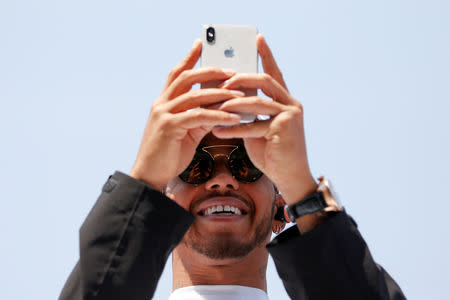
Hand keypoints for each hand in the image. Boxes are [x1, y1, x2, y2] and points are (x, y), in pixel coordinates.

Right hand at [130, 40, 242, 189]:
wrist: (150, 176)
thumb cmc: (168, 155)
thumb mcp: (186, 132)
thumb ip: (199, 118)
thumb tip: (219, 108)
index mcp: (164, 102)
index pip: (177, 73)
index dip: (189, 58)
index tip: (201, 44)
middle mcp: (161, 103)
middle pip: (187, 77)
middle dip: (211, 71)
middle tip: (232, 70)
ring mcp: (164, 114)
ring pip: (195, 95)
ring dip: (220, 93)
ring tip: (240, 94)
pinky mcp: (170, 127)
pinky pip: (199, 116)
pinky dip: (218, 115)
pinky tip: (234, 118)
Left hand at [212, 35, 316, 203]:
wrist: (290, 176)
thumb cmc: (272, 152)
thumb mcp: (258, 127)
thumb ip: (249, 111)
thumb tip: (228, 96)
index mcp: (285, 100)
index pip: (274, 73)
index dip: (266, 54)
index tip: (257, 38)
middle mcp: (290, 103)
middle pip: (264, 80)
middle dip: (241, 77)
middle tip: (222, 80)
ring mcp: (289, 115)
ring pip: (257, 101)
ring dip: (232, 104)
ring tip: (214, 107)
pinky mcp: (283, 129)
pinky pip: (253, 125)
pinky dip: (233, 128)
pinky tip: (218, 130)